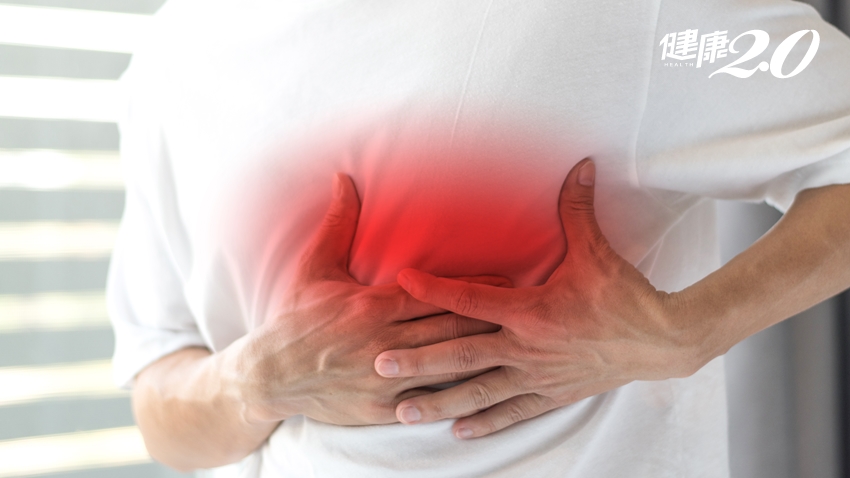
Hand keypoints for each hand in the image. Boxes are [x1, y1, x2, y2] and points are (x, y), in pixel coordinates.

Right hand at [225, 173, 508, 426]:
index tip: (505, 280)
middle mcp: (382, 342)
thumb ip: (338, 223)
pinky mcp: (380, 409)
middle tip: (524, 310)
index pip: (434, 294)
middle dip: (490, 318)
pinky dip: (457, 394)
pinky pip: (427, 401)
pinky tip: (486, 388)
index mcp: (371, 306)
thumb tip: (345, 178)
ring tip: (516, 345)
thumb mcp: (314, 267)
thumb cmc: (294, 318)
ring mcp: (383, 378)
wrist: (269, 375)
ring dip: (483, 355)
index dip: (473, 288)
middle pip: (449, 328)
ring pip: (446, 365)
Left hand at [373, 159, 706, 438]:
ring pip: (479, 392)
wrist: (663, 341)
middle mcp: (527, 347)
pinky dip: (485, 422)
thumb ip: (578, 210)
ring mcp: (537, 376)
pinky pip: (512, 412)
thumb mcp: (598, 252)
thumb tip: (579, 166)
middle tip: (380, 365)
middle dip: (419, 361)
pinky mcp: (552, 395)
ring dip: (440, 402)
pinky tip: (458, 431)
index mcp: (532, 311)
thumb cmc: (625, 297)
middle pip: (462, 355)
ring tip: (405, 412)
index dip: (433, 289)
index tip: (400, 282)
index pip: (471, 299)